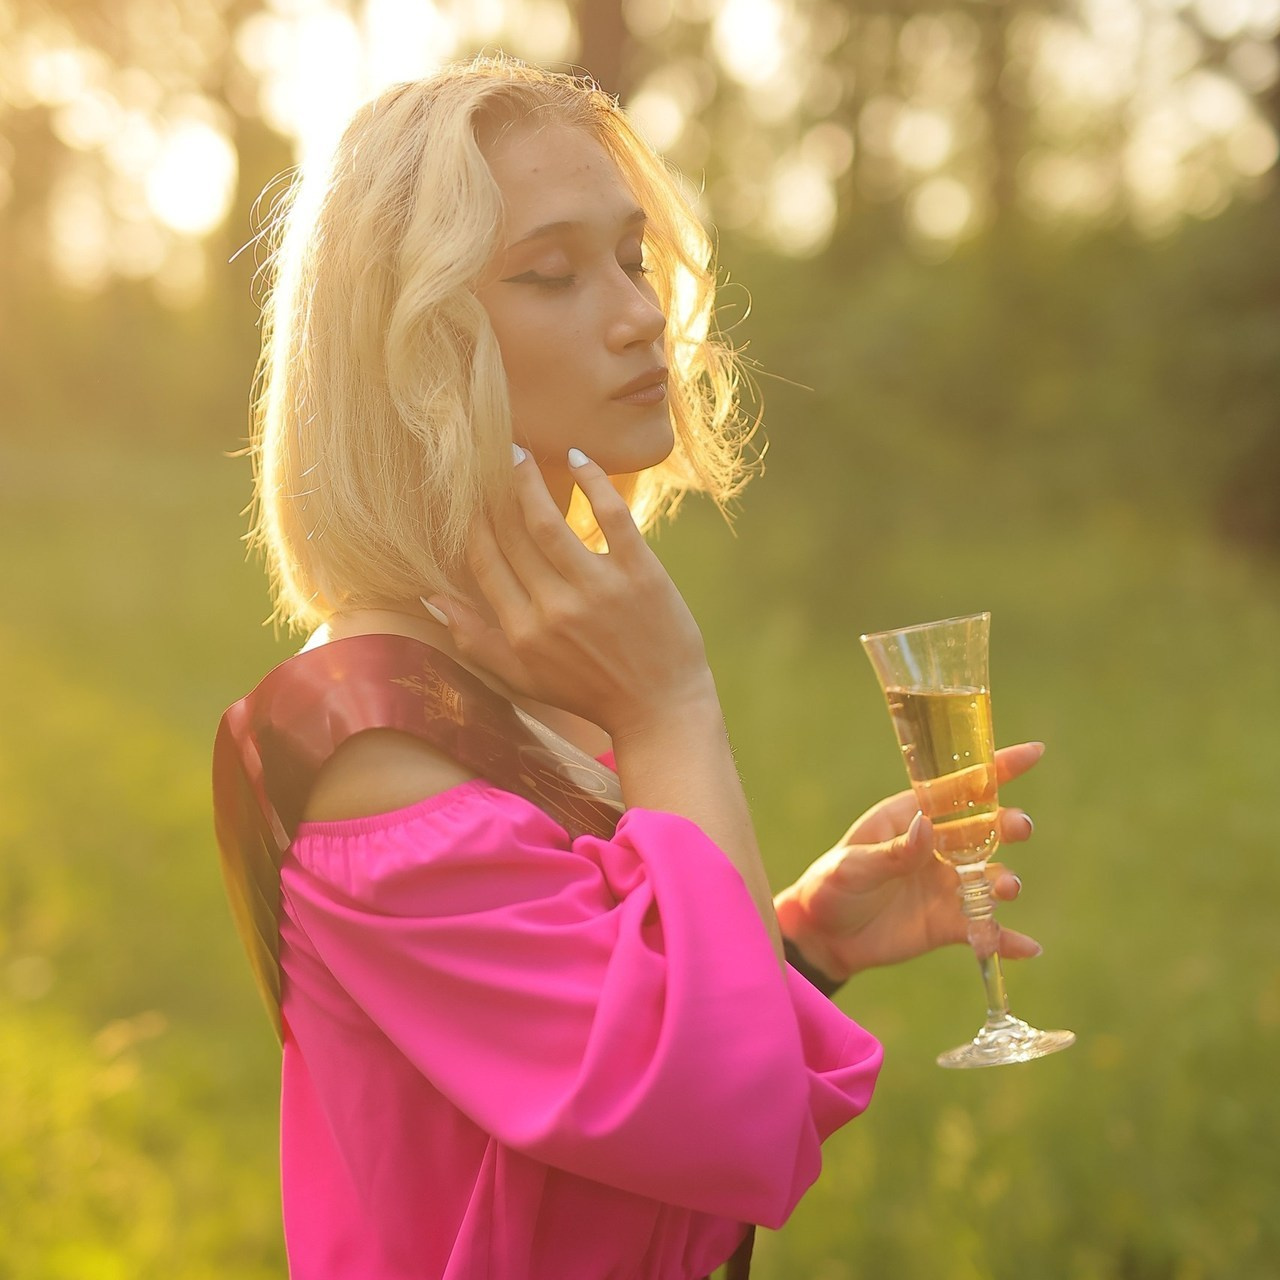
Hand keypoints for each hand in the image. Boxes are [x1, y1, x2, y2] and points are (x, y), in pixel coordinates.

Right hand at [426, 448, 714, 736]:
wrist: (660, 709)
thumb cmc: (589, 693)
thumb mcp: (523, 678)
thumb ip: (475, 640)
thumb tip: (430, 599)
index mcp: (522, 632)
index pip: (485, 563)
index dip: (474, 524)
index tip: (469, 496)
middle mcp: (554, 608)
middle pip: (512, 536)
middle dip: (496, 493)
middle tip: (490, 459)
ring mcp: (598, 588)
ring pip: (549, 521)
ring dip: (529, 481)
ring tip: (519, 453)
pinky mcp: (640, 574)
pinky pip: (612, 516)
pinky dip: (593, 482)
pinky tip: (578, 458)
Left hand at [773, 743, 1045, 981]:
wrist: (822, 936)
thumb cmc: (831, 886)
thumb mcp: (853, 866)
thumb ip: (892, 851)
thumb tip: (927, 827)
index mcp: (910, 818)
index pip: (957, 788)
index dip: (996, 769)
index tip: (1033, 752)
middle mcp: (936, 847)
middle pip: (985, 829)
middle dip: (1008, 825)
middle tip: (1019, 828)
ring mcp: (946, 885)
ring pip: (990, 878)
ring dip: (1006, 881)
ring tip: (1006, 888)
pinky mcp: (948, 923)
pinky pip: (984, 929)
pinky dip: (1006, 939)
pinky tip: (1029, 947)